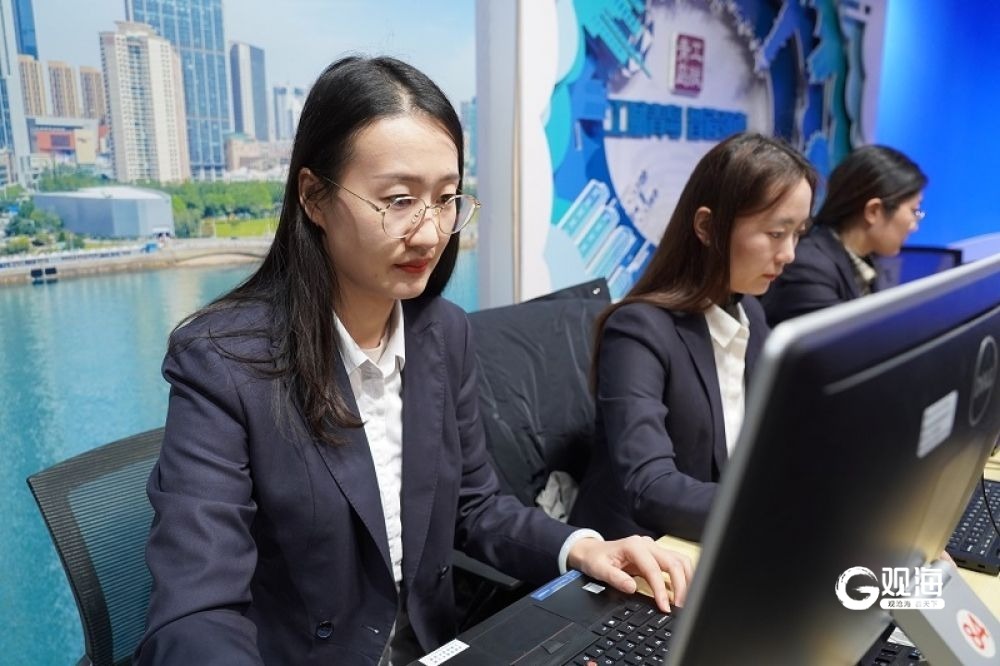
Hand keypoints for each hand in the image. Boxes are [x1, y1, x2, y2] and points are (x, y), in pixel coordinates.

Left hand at [567, 535, 692, 612]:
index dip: (661, 590)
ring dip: (686, 580)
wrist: (592, 551)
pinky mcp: (656, 556)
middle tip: (680, 606)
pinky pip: (675, 564)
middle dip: (681, 585)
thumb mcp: (599, 569)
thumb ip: (615, 578)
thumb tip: (631, 588)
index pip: (654, 569)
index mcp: (634, 546)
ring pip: (680, 561)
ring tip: (684, 600)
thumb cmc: (595, 558)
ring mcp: (654, 549)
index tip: (665, 607)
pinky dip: (682, 577)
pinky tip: (680, 593)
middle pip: (674, 563)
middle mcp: (647, 545)